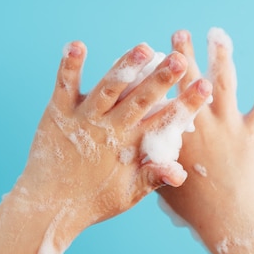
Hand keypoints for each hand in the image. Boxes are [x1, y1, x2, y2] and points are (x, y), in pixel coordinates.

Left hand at [18, 41, 211, 228]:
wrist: (48, 208)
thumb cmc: (94, 201)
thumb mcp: (129, 193)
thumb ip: (155, 178)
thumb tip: (181, 172)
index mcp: (131, 147)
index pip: (166, 121)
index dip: (186, 104)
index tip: (205, 86)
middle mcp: (110, 129)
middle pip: (140, 99)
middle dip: (161, 79)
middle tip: (180, 59)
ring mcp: (84, 120)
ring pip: (108, 88)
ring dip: (125, 68)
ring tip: (144, 48)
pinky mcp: (58, 113)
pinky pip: (65, 85)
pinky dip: (70, 66)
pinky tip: (78, 45)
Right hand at [157, 28, 253, 250]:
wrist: (230, 220)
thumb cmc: (194, 209)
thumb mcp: (162, 186)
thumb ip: (155, 163)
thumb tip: (144, 153)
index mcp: (177, 133)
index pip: (163, 96)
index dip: (157, 75)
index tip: (150, 55)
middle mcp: (202, 122)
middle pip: (190, 80)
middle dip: (184, 54)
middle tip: (179, 34)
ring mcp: (228, 125)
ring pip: (224, 82)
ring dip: (221, 56)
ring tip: (218, 36)